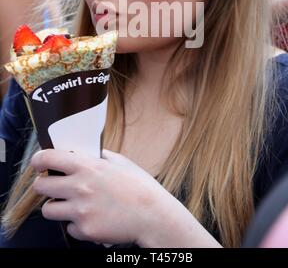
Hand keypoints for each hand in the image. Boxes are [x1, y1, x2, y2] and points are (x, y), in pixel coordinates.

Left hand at [31, 148, 166, 245]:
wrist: (154, 216)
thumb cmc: (140, 186)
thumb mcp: (120, 162)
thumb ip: (99, 156)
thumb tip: (83, 152)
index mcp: (88, 167)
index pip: (49, 158)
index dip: (39, 160)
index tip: (39, 163)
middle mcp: (80, 187)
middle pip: (41, 186)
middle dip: (44, 185)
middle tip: (54, 186)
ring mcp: (81, 211)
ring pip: (48, 210)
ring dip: (56, 207)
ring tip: (72, 205)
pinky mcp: (85, 230)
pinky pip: (69, 228)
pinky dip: (77, 225)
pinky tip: (92, 219)